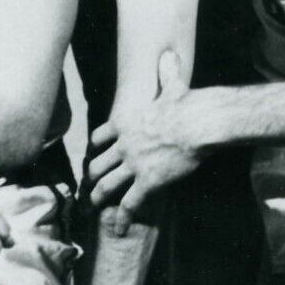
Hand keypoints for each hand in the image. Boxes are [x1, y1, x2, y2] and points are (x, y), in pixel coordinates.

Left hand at [87, 50, 201, 215]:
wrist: (198, 123)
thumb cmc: (187, 104)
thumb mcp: (172, 86)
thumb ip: (167, 73)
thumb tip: (169, 55)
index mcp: (126, 123)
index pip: (99, 138)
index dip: (94, 149)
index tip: (92, 157)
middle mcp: (124, 145)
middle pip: (97, 164)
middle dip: (90, 177)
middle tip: (86, 187)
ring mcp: (133, 165)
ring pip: (106, 186)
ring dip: (98, 198)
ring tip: (93, 208)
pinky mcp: (147, 182)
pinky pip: (130, 204)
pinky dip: (122, 218)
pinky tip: (118, 229)